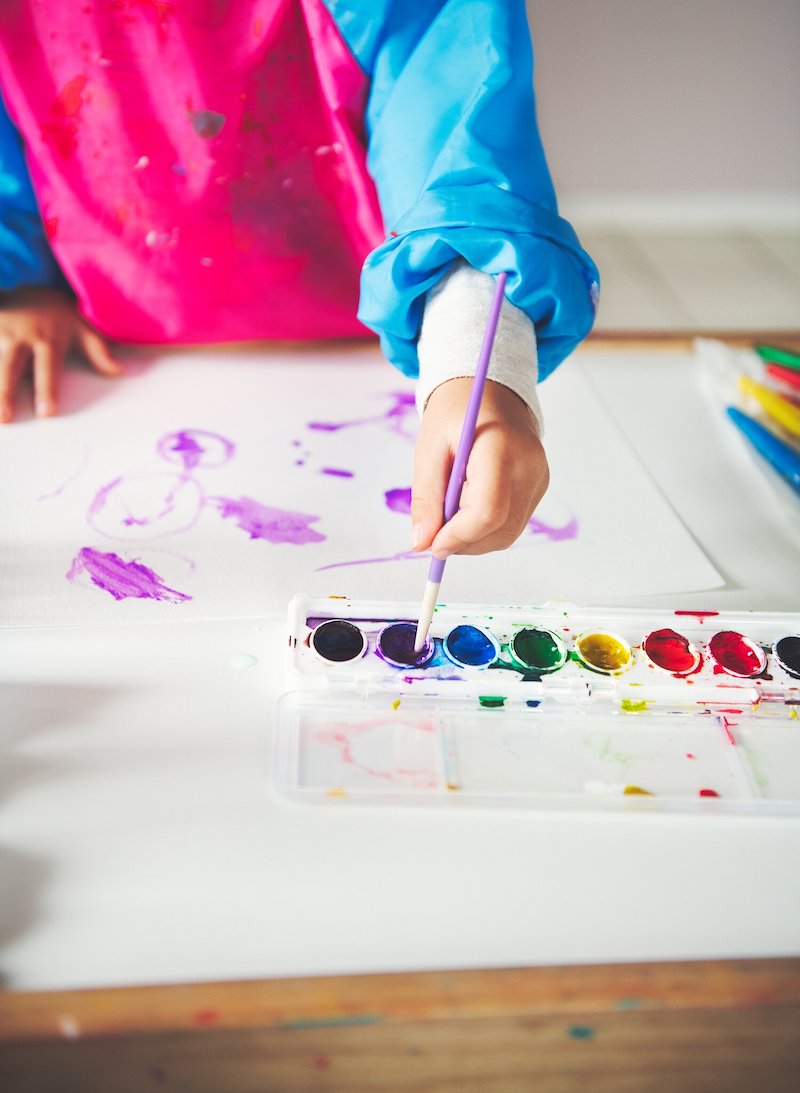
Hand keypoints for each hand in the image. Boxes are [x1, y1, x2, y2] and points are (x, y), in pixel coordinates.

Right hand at [0, 286, 121, 422]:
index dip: (46, 389)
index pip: (48, 367)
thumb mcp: (80, 325)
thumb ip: (97, 349)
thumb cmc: (56, 315)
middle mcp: (19, 336)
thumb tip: (118, 371)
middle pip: (11, 366)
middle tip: (5, 418)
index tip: (46, 413)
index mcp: (47, 338)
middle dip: (6, 392)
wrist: (23, 289)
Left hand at [411, 378, 548, 557]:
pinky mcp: (539, 487)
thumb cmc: (456, 413)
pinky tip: (467, 506)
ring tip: (450, 513)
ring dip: (473, 539)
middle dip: (463, 542)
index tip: (431, 545)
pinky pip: (512, 523)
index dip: (458, 536)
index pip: (487, 512)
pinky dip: (486, 528)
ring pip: (508, 534)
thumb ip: (426, 498)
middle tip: (434, 532)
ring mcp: (539, 479)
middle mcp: (530, 467)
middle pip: (500, 530)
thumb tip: (422, 544)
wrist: (491, 390)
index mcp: (501, 449)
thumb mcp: (429, 448)